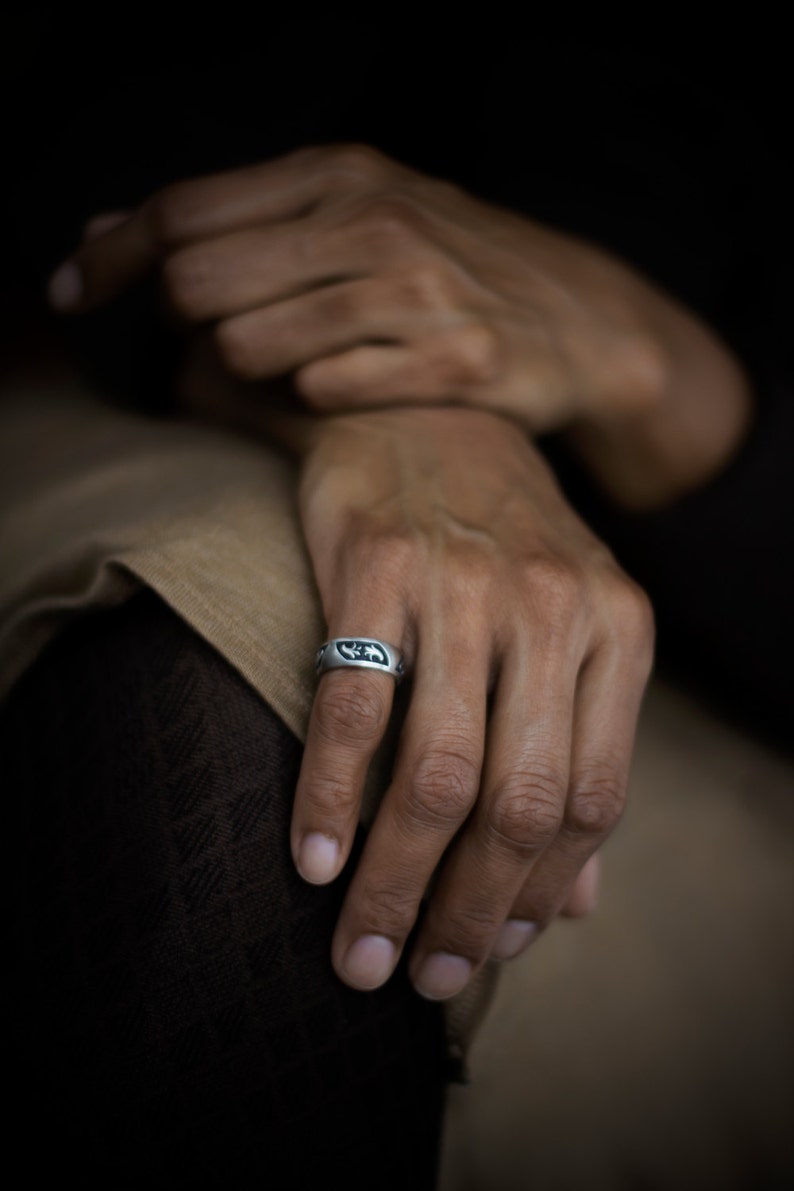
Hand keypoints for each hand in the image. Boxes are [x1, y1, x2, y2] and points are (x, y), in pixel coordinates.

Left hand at [48, 143, 671, 433]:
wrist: (582, 322)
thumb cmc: (450, 270)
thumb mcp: (351, 218)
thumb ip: (237, 223)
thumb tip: (111, 230)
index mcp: (339, 175)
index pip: (181, 211)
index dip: (107, 257)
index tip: (65, 292)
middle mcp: (374, 219)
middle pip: (199, 282)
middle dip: (184, 324)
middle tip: (218, 339)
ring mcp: (420, 290)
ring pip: (253, 346)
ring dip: (251, 370)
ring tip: (299, 366)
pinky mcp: (458, 359)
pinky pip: (330, 391)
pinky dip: (318, 398)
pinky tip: (350, 391)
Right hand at [293, 405, 652, 997]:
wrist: (427, 411)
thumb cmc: (499, 537)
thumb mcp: (568, 629)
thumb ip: (577, 755)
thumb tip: (579, 902)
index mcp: (615, 630)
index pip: (592, 798)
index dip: (545, 892)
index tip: (496, 951)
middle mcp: (551, 611)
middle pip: (519, 804)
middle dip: (469, 914)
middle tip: (419, 976)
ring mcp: (464, 588)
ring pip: (436, 774)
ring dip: (395, 881)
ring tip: (361, 948)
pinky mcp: (376, 566)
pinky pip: (354, 710)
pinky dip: (331, 797)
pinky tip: (314, 859)